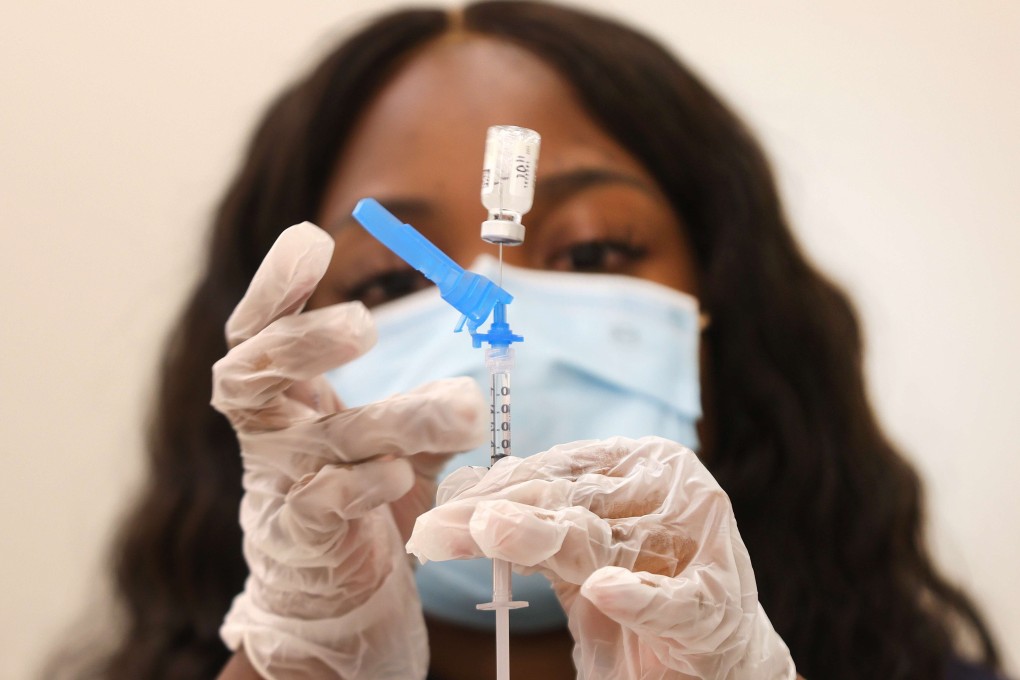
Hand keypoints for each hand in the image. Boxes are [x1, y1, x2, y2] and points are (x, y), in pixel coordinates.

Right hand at [211, 222, 486, 678]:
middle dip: (303, 342)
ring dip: (391, 421)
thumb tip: (472, 393)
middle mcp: (268, 431)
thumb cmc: (357, 486)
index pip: (259, 330)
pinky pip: (321, 505)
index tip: (312, 240)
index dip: (275, 286)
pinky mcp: (300, 537)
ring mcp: (278, 484)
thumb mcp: (392, 435)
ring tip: (460, 410)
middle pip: (252, 375)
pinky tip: (398, 473)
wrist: (328, 580)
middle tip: (364, 324)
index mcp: (282, 392)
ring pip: (319, 441)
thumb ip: (427, 407)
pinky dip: (361, 487)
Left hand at [407, 436, 795, 679]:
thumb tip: (460, 492)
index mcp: (638, 464)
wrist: (710, 657)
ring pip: (603, 541)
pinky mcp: (714, 608)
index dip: (494, 486)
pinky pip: (671, 602)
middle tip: (437, 529)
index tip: (439, 510)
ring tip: (492, 532)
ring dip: (541, 537)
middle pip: (567, 499)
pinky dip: (638, 598)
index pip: (555, 468)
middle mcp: (669, 492)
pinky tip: (604, 593)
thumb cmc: (637, 588)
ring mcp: (696, 546)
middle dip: (496, 514)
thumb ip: (535, 519)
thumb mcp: (578, 552)